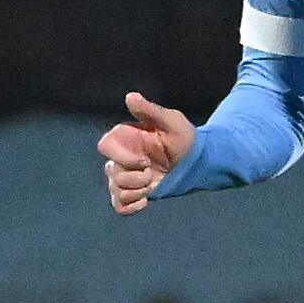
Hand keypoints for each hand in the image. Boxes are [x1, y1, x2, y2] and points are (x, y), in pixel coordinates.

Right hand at [98, 92, 194, 213]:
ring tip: (152, 183)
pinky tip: (146, 200)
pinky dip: (131, 206)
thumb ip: (149, 111)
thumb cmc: (184, 138)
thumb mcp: (171, 121)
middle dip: (134, 177)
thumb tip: (130, 96)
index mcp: (125, 138)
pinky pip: (119, 206)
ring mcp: (126, 176)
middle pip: (111, 173)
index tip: (144, 162)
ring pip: (116, 190)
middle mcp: (121, 157)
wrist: (198, 162)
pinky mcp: (133, 193)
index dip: (122, 157)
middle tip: (151, 173)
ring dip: (136, 190)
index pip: (105, 147)